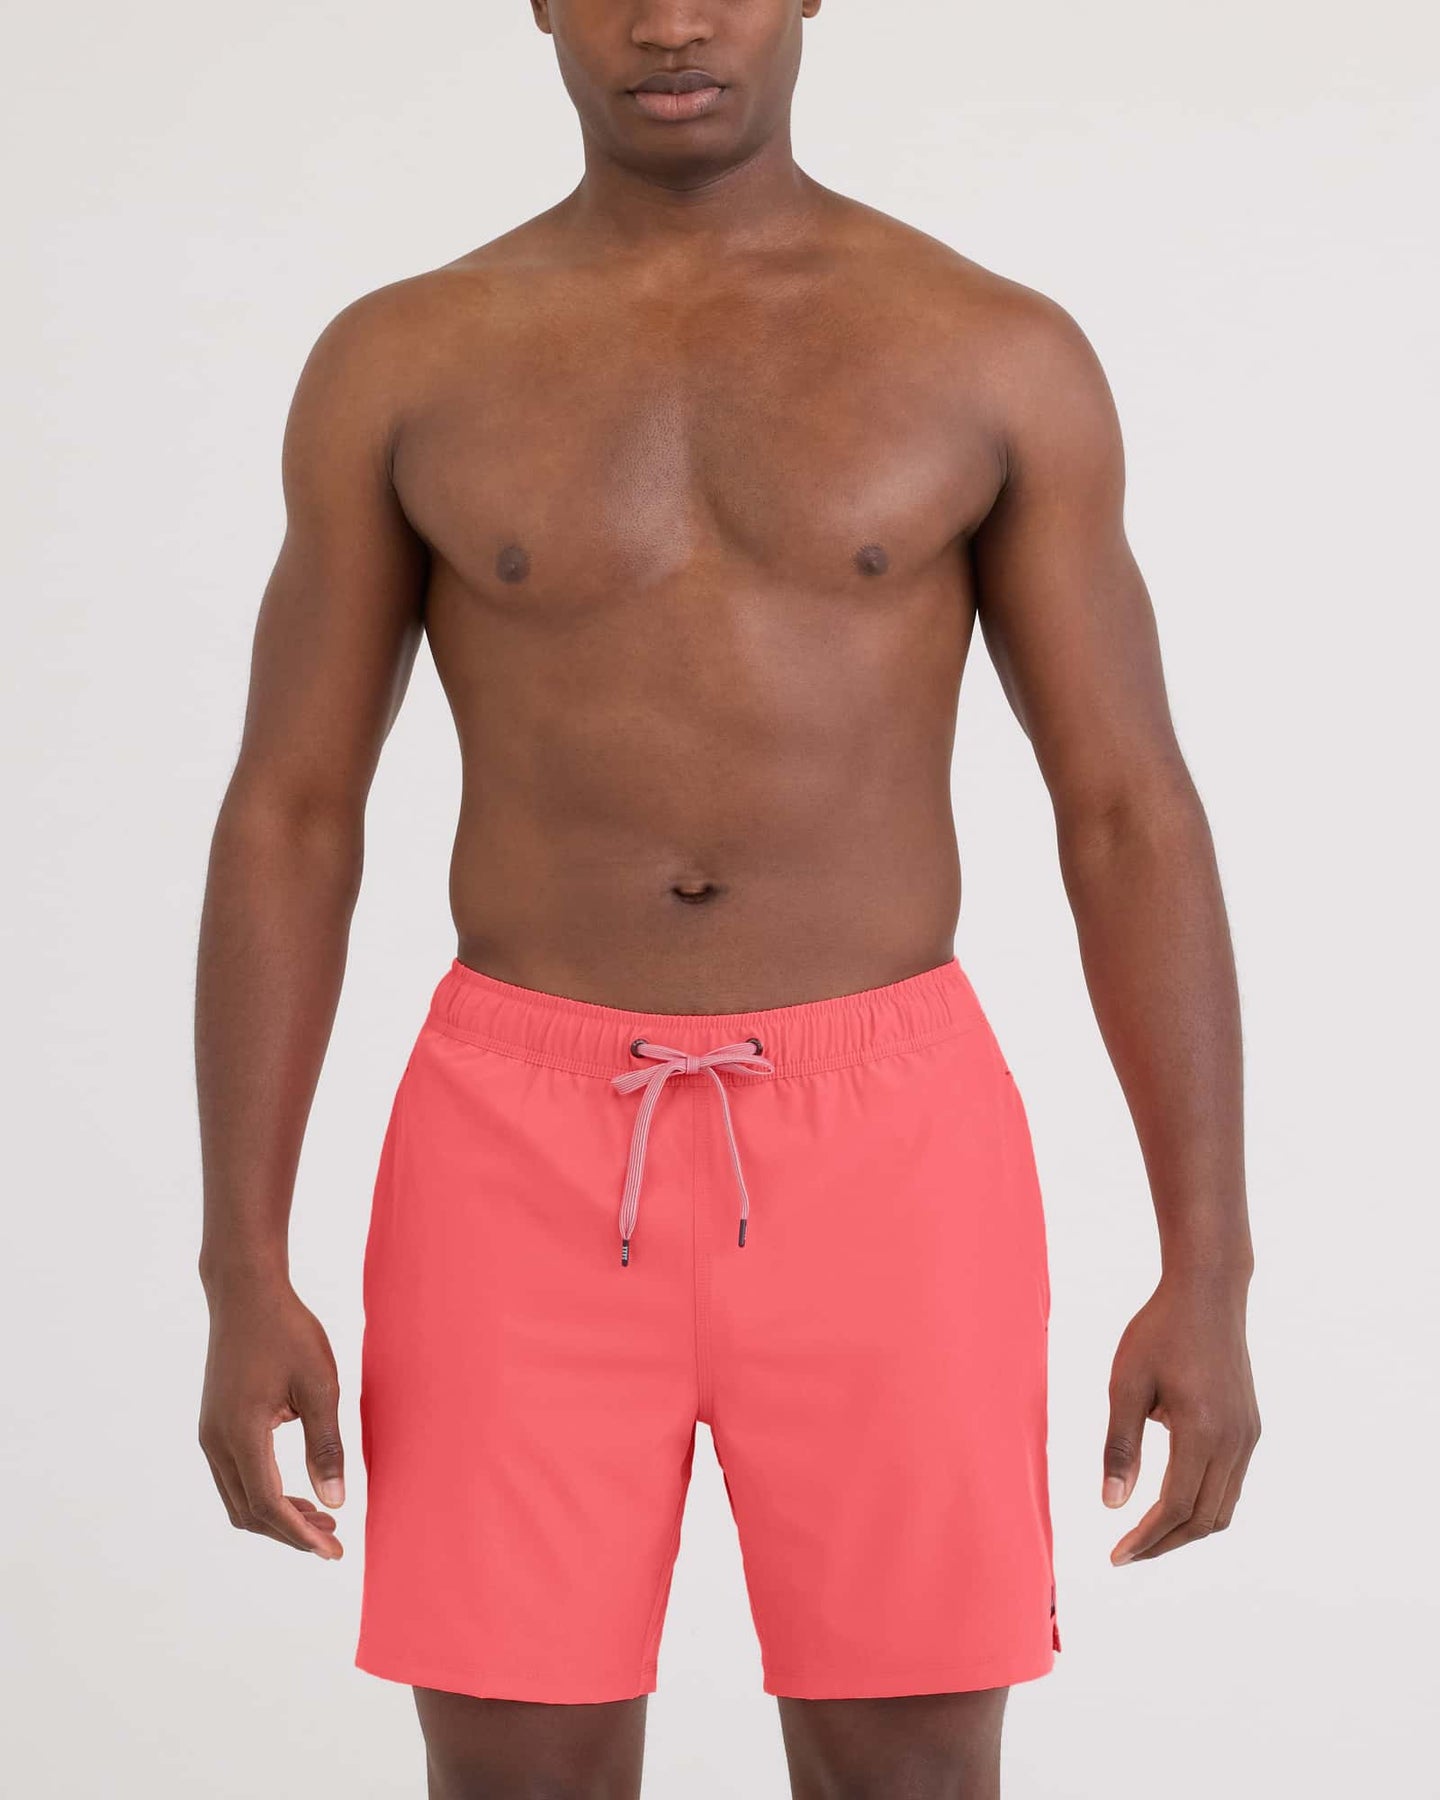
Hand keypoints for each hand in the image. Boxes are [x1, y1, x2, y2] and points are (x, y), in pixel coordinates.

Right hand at [198, 1278, 345, 1558]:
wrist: (246, 1292)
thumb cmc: (288, 1332)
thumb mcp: (320, 1386)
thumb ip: (326, 1446)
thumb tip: (335, 1502)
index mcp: (241, 1434)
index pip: (269, 1506)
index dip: (301, 1535)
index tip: (333, 1553)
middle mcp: (216, 1442)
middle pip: (249, 1513)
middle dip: (290, 1533)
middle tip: (333, 1539)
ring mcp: (210, 1435)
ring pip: (238, 1499)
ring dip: (276, 1516)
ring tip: (321, 1518)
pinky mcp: (214, 1425)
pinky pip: (235, 1477)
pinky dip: (263, 1493)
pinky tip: (296, 1488)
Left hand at [1103, 1272, 1259, 1562]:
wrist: (1208, 1293)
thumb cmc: (1159, 1332)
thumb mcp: (1126, 1384)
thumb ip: (1120, 1446)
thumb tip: (1111, 1505)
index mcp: (1202, 1432)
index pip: (1174, 1507)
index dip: (1145, 1538)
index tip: (1116, 1555)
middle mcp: (1234, 1442)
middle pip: (1203, 1520)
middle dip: (1164, 1544)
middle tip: (1127, 1553)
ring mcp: (1248, 1437)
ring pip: (1223, 1508)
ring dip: (1186, 1529)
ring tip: (1148, 1535)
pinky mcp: (1251, 1428)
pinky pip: (1231, 1485)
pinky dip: (1203, 1504)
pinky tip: (1173, 1499)